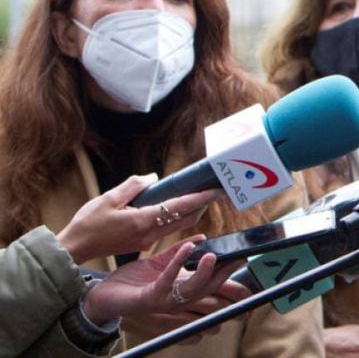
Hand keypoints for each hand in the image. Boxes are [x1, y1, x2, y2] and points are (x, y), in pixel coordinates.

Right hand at [57, 174, 221, 262]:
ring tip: (201, 196)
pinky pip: (167, 229)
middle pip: (187, 219)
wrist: (75, 248)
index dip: (201, 198)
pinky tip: (178, 207)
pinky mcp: (143, 244)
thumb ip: (134, 185)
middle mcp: (150, 234)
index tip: (217, 190)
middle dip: (202, 205)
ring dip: (191, 212)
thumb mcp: (109, 198)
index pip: (180, 207)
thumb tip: (154, 178)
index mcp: (144, 221)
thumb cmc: (88, 222)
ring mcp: (147, 241)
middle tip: (214, 190)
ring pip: (179, 226)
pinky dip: (177, 217)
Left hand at [81, 239, 240, 324]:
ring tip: (212, 255)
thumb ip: (178, 253)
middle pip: (209, 289)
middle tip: (237, 257)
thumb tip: (202, 239)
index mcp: (181, 288)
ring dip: (205, 273)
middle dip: (225, 275)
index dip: (228, 272)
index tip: (243, 257)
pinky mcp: (149, 299)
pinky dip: (178, 265)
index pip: (211, 282)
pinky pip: (167, 282)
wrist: (101, 296)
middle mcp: (177, 298)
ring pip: (192, 290)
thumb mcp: (158, 264)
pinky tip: (186, 249)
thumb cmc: (130, 282)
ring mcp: (164, 300)